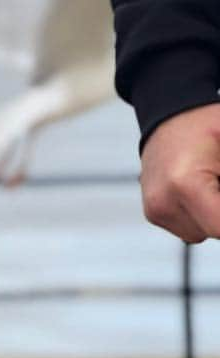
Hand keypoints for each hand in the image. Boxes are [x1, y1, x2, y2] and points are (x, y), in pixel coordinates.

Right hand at [140, 103, 219, 241]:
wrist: (169, 117)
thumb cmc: (207, 125)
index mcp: (184, 185)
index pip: (219, 226)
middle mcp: (163, 203)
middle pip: (212, 231)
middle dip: (219, 212)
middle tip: (218, 177)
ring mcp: (155, 211)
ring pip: (200, 233)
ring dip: (211, 215)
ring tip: (211, 182)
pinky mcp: (152, 214)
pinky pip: (187, 228)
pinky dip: (199, 215)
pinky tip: (199, 188)